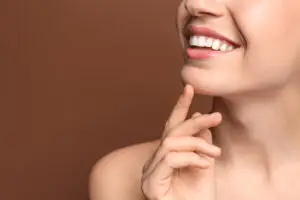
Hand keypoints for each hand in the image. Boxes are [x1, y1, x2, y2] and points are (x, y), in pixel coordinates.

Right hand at [141, 84, 221, 199]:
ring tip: (214, 154)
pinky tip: (204, 165)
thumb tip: (199, 117)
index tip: (189, 88)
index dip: (179, 107)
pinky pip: (169, 159)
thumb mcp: (204, 164)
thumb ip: (200, 142)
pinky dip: (190, 158)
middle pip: (170, 132)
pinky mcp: (150, 184)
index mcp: (166, 156)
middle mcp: (154, 161)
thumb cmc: (198, 196)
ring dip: (196, 144)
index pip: (171, 127)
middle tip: (215, 118)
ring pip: (170, 143)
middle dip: (194, 122)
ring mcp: (149, 173)